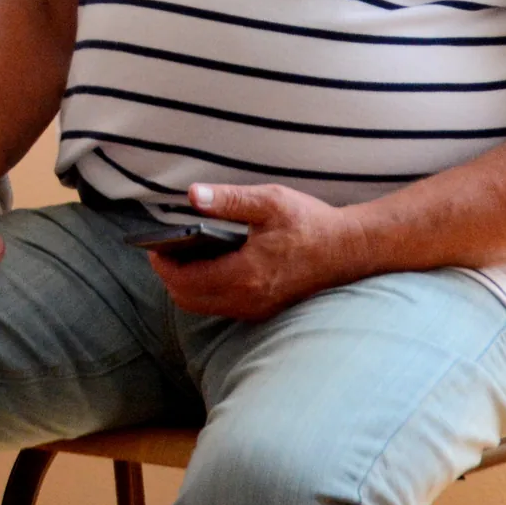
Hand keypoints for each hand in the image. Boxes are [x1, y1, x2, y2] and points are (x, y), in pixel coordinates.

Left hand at [147, 183, 360, 319]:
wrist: (352, 248)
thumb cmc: (311, 223)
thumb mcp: (269, 202)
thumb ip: (227, 200)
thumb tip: (192, 195)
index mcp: (245, 274)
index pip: (185, 281)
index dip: (162, 265)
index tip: (154, 247)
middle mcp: (248, 299)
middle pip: (188, 300)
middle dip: (170, 277)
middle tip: (164, 252)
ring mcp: (258, 308)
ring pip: (204, 306)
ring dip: (187, 285)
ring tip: (183, 256)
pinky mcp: (266, 309)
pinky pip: (223, 307)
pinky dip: (207, 291)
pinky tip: (210, 266)